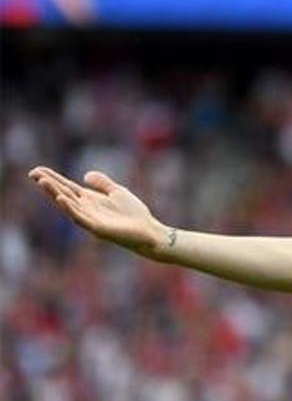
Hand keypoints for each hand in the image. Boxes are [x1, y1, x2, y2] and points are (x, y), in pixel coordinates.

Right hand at [28, 166, 171, 257]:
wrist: (149, 231)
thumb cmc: (134, 214)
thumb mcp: (117, 192)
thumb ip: (102, 183)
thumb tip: (85, 175)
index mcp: (90, 200)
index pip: (67, 187)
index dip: (53, 179)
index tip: (37, 170)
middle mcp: (87, 209)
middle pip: (64, 194)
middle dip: (49, 184)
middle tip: (33, 173)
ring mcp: (90, 219)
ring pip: (68, 205)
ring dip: (55, 193)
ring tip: (43, 182)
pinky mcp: (97, 228)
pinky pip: (80, 218)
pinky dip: (70, 208)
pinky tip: (62, 198)